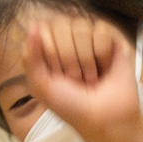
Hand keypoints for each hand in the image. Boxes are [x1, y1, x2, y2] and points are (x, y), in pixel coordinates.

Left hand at [20, 13, 142, 141]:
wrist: (104, 117)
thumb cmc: (71, 106)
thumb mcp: (41, 87)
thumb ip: (31, 57)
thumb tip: (33, 24)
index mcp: (48, 49)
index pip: (43, 30)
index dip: (49, 52)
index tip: (56, 76)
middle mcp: (67, 41)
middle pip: (61, 25)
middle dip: (67, 57)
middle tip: (75, 79)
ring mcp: (89, 39)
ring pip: (82, 27)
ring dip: (85, 59)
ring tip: (92, 77)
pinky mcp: (110, 40)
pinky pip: (101, 32)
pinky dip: (102, 54)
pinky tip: (105, 68)